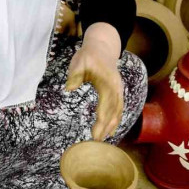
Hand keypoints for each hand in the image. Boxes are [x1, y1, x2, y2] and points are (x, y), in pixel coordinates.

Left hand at [65, 22, 123, 140]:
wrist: (102, 46)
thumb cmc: (88, 55)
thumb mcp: (79, 61)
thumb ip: (75, 75)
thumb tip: (69, 88)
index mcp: (106, 83)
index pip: (105, 106)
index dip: (101, 122)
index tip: (95, 135)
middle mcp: (116, 88)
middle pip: (113, 112)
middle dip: (106, 128)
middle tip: (97, 142)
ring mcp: (119, 90)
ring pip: (118, 111)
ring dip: (112, 126)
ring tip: (104, 139)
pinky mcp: (118, 91)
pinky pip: (119, 108)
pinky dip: (116, 119)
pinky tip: (111, 129)